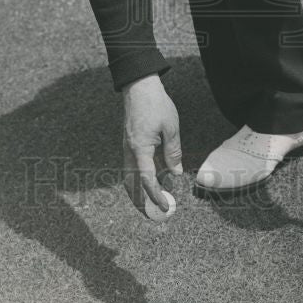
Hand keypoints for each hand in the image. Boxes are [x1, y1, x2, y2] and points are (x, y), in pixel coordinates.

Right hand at [122, 73, 181, 215]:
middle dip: (140, 202)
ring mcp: (127, 148)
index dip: (155, 196)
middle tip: (153, 215)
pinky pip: (132, 167)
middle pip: (131, 184)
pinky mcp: (129, 144)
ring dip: (138, 192)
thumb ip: (173, 153)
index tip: (165, 206)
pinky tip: (153, 181)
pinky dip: (139, 179)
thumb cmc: (156, 104)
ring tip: (152, 204)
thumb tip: (175, 174)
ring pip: (129, 177)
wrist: (139, 86)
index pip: (146, 180)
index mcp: (139, 148)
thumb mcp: (170, 128)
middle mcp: (129, 151)